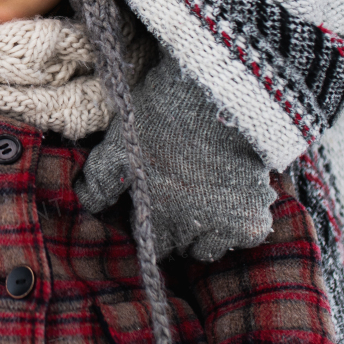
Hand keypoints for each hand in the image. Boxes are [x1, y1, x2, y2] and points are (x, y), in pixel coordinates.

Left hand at [74, 50, 275, 260]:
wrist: (217, 95)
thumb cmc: (162, 119)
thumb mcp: (119, 146)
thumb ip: (99, 181)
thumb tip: (86, 204)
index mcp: (159, 219)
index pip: (153, 248)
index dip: (150, 228)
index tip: (151, 208)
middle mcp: (196, 232)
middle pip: (184, 248)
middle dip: (177, 230)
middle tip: (176, 198)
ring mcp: (231, 227)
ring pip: (214, 246)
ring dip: (208, 230)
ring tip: (202, 197)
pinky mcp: (257, 216)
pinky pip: (246, 234)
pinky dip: (238, 220)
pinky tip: (228, 193)